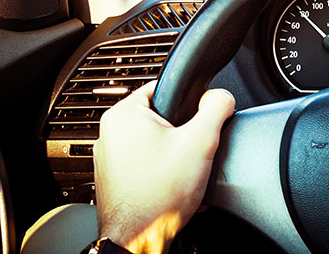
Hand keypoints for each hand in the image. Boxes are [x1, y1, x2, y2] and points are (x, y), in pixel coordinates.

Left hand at [93, 81, 235, 253]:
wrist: (139, 240)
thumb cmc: (158, 197)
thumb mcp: (201, 142)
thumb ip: (216, 108)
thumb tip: (222, 96)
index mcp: (122, 115)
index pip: (164, 89)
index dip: (188, 105)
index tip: (194, 125)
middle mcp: (108, 133)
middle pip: (161, 118)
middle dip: (180, 134)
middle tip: (188, 154)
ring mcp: (107, 158)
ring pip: (153, 142)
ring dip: (171, 154)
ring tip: (178, 173)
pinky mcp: (112, 178)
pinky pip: (143, 163)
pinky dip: (159, 171)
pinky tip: (169, 186)